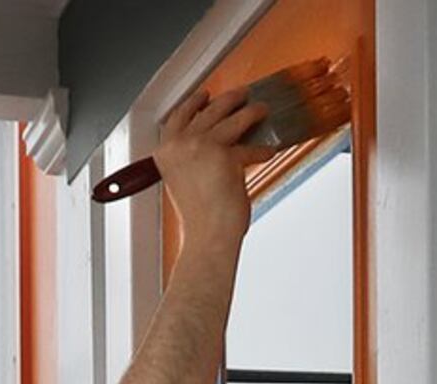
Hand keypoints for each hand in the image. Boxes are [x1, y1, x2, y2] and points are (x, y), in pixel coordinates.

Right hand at [150, 88, 263, 247]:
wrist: (207, 236)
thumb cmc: (198, 219)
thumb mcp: (185, 181)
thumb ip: (194, 158)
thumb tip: (220, 142)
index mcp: (167, 153)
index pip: (179, 116)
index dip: (194, 102)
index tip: (204, 95)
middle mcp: (181, 145)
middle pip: (210, 110)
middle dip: (230, 99)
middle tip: (242, 95)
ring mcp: (203, 147)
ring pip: (234, 118)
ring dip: (251, 111)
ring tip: (261, 110)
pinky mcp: (227, 155)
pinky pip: (251, 147)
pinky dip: (263, 149)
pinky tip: (270, 150)